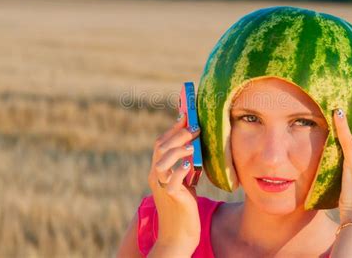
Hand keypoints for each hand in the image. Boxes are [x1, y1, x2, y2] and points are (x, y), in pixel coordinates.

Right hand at [147, 113, 200, 253]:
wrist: (179, 236)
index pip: (161, 143)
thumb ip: (185, 168)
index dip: (173, 128)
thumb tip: (195, 149)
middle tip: (195, 127)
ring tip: (193, 146)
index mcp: (158, 171)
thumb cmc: (184, 208)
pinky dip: (180, 170)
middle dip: (178, 134)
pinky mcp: (171, 197)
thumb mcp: (184, 183)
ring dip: (179, 149)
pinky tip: (189, 165)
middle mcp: (156, 176)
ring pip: (162, 161)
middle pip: (160, 147)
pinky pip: (172, 181)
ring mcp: (161, 187)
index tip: (186, 115)